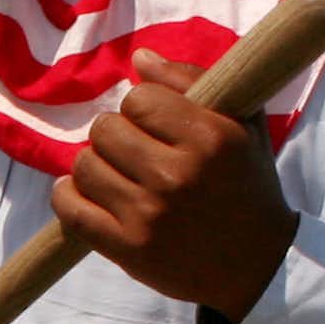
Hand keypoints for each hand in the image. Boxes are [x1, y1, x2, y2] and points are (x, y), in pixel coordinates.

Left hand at [55, 49, 296, 320]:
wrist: (256, 265)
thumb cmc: (246, 186)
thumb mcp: (241, 124)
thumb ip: (192, 82)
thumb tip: (139, 58)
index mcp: (210, 138)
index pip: (138, 99)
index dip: (142, 107)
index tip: (155, 125)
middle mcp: (177, 176)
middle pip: (105, 130)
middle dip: (116, 136)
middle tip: (134, 152)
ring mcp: (149, 215)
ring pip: (84, 166)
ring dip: (94, 166)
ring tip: (117, 175)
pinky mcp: (128, 250)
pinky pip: (71, 209)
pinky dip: (68, 196)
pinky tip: (86, 193)